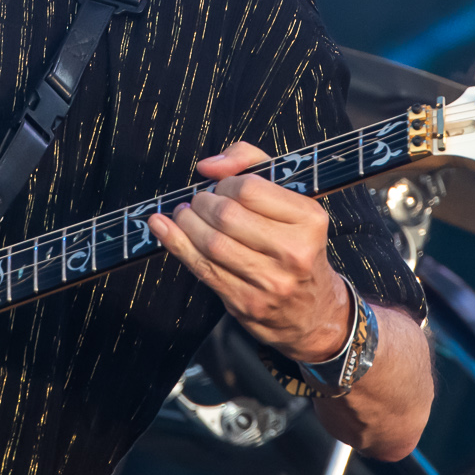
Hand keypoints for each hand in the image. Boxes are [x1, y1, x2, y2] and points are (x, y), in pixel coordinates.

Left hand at [148, 141, 351, 363]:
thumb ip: (251, 164)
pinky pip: (202, 268)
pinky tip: (163, 228)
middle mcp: (293, 252)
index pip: (249, 188)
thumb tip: (209, 166)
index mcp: (308, 220)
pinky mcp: (246, 302)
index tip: (221, 187)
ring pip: (211, 243)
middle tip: (198, 202)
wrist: (311, 310)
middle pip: (226, 215)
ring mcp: (270, 281)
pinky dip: (176, 244)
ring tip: (184, 215)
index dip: (225, 182)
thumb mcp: (289, 200)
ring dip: (186, 223)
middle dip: (201, 203)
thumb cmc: (295, 245)